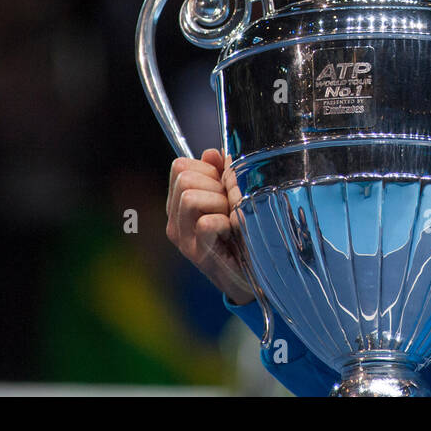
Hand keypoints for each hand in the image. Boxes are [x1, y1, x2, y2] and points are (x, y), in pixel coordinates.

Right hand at [165, 148, 254, 305]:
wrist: (255, 277)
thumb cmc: (244, 234)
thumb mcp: (233, 197)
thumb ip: (222, 173)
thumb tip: (213, 153)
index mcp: (180, 204)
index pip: (180, 166)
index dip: (208, 168)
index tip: (223, 186)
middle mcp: (175, 220)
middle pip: (185, 178)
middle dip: (215, 185)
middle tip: (229, 206)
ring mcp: (183, 238)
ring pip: (190, 197)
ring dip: (220, 203)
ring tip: (230, 219)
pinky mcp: (197, 253)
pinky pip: (206, 223)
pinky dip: (225, 223)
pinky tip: (232, 234)